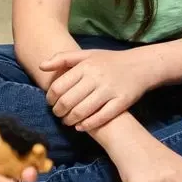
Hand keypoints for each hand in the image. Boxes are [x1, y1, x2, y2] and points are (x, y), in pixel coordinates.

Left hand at [41, 49, 158, 130]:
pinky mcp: (121, 102)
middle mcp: (97, 77)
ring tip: (67, 121)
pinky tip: (81, 127)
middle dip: (58, 111)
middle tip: (58, 114)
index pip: (59, 86)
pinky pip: (100, 118)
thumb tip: (41, 66)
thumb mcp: (87, 55)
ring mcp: (109, 90)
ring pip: (82, 112)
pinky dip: (87, 125)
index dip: (50, 98)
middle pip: (68, 101)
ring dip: (70, 120)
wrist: (140, 65)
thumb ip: (63, 58)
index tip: (50, 102)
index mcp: (86, 65)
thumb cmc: (109, 61)